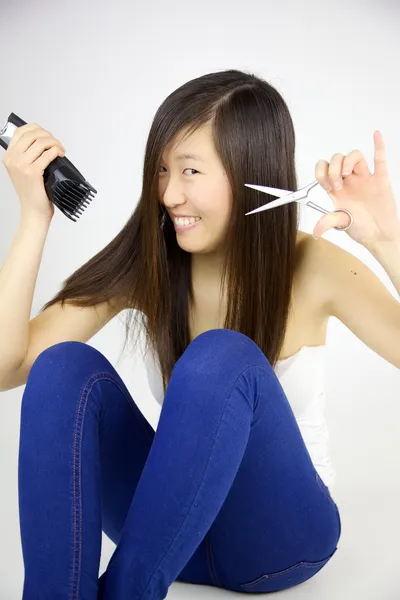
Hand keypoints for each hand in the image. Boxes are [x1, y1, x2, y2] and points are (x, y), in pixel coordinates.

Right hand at [2, 123, 65, 220]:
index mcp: (9, 157)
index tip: (46, 134)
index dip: (36, 129)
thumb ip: (27, 156)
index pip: (20, 132)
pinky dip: (56, 151)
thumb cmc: (32, 192)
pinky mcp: (32, 173)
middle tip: (56, 144)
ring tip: (60, 149)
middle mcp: (13, 159)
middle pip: (32, 134)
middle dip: (48, 136)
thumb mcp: (23, 170)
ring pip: (41, 142)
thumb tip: (42, 141)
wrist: (33, 210)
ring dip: (54, 143)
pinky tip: (59, 154)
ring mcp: (21, 166)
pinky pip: (47, 154)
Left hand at [313, 130, 399, 247]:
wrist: (379, 235)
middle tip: (336, 185)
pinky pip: (380, 159)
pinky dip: (379, 145)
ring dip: (348, 162)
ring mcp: (365, 179)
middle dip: (333, 169)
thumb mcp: (342, 224)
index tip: (326, 185)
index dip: (322, 172)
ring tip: (346, 176)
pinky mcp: (380, 180)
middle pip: (337, 159)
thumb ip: (328, 222)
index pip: (324, 168)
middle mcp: (349, 180)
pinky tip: (376, 135)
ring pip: (355, 156)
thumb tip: (316, 231)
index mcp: (337, 189)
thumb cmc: (361, 228)